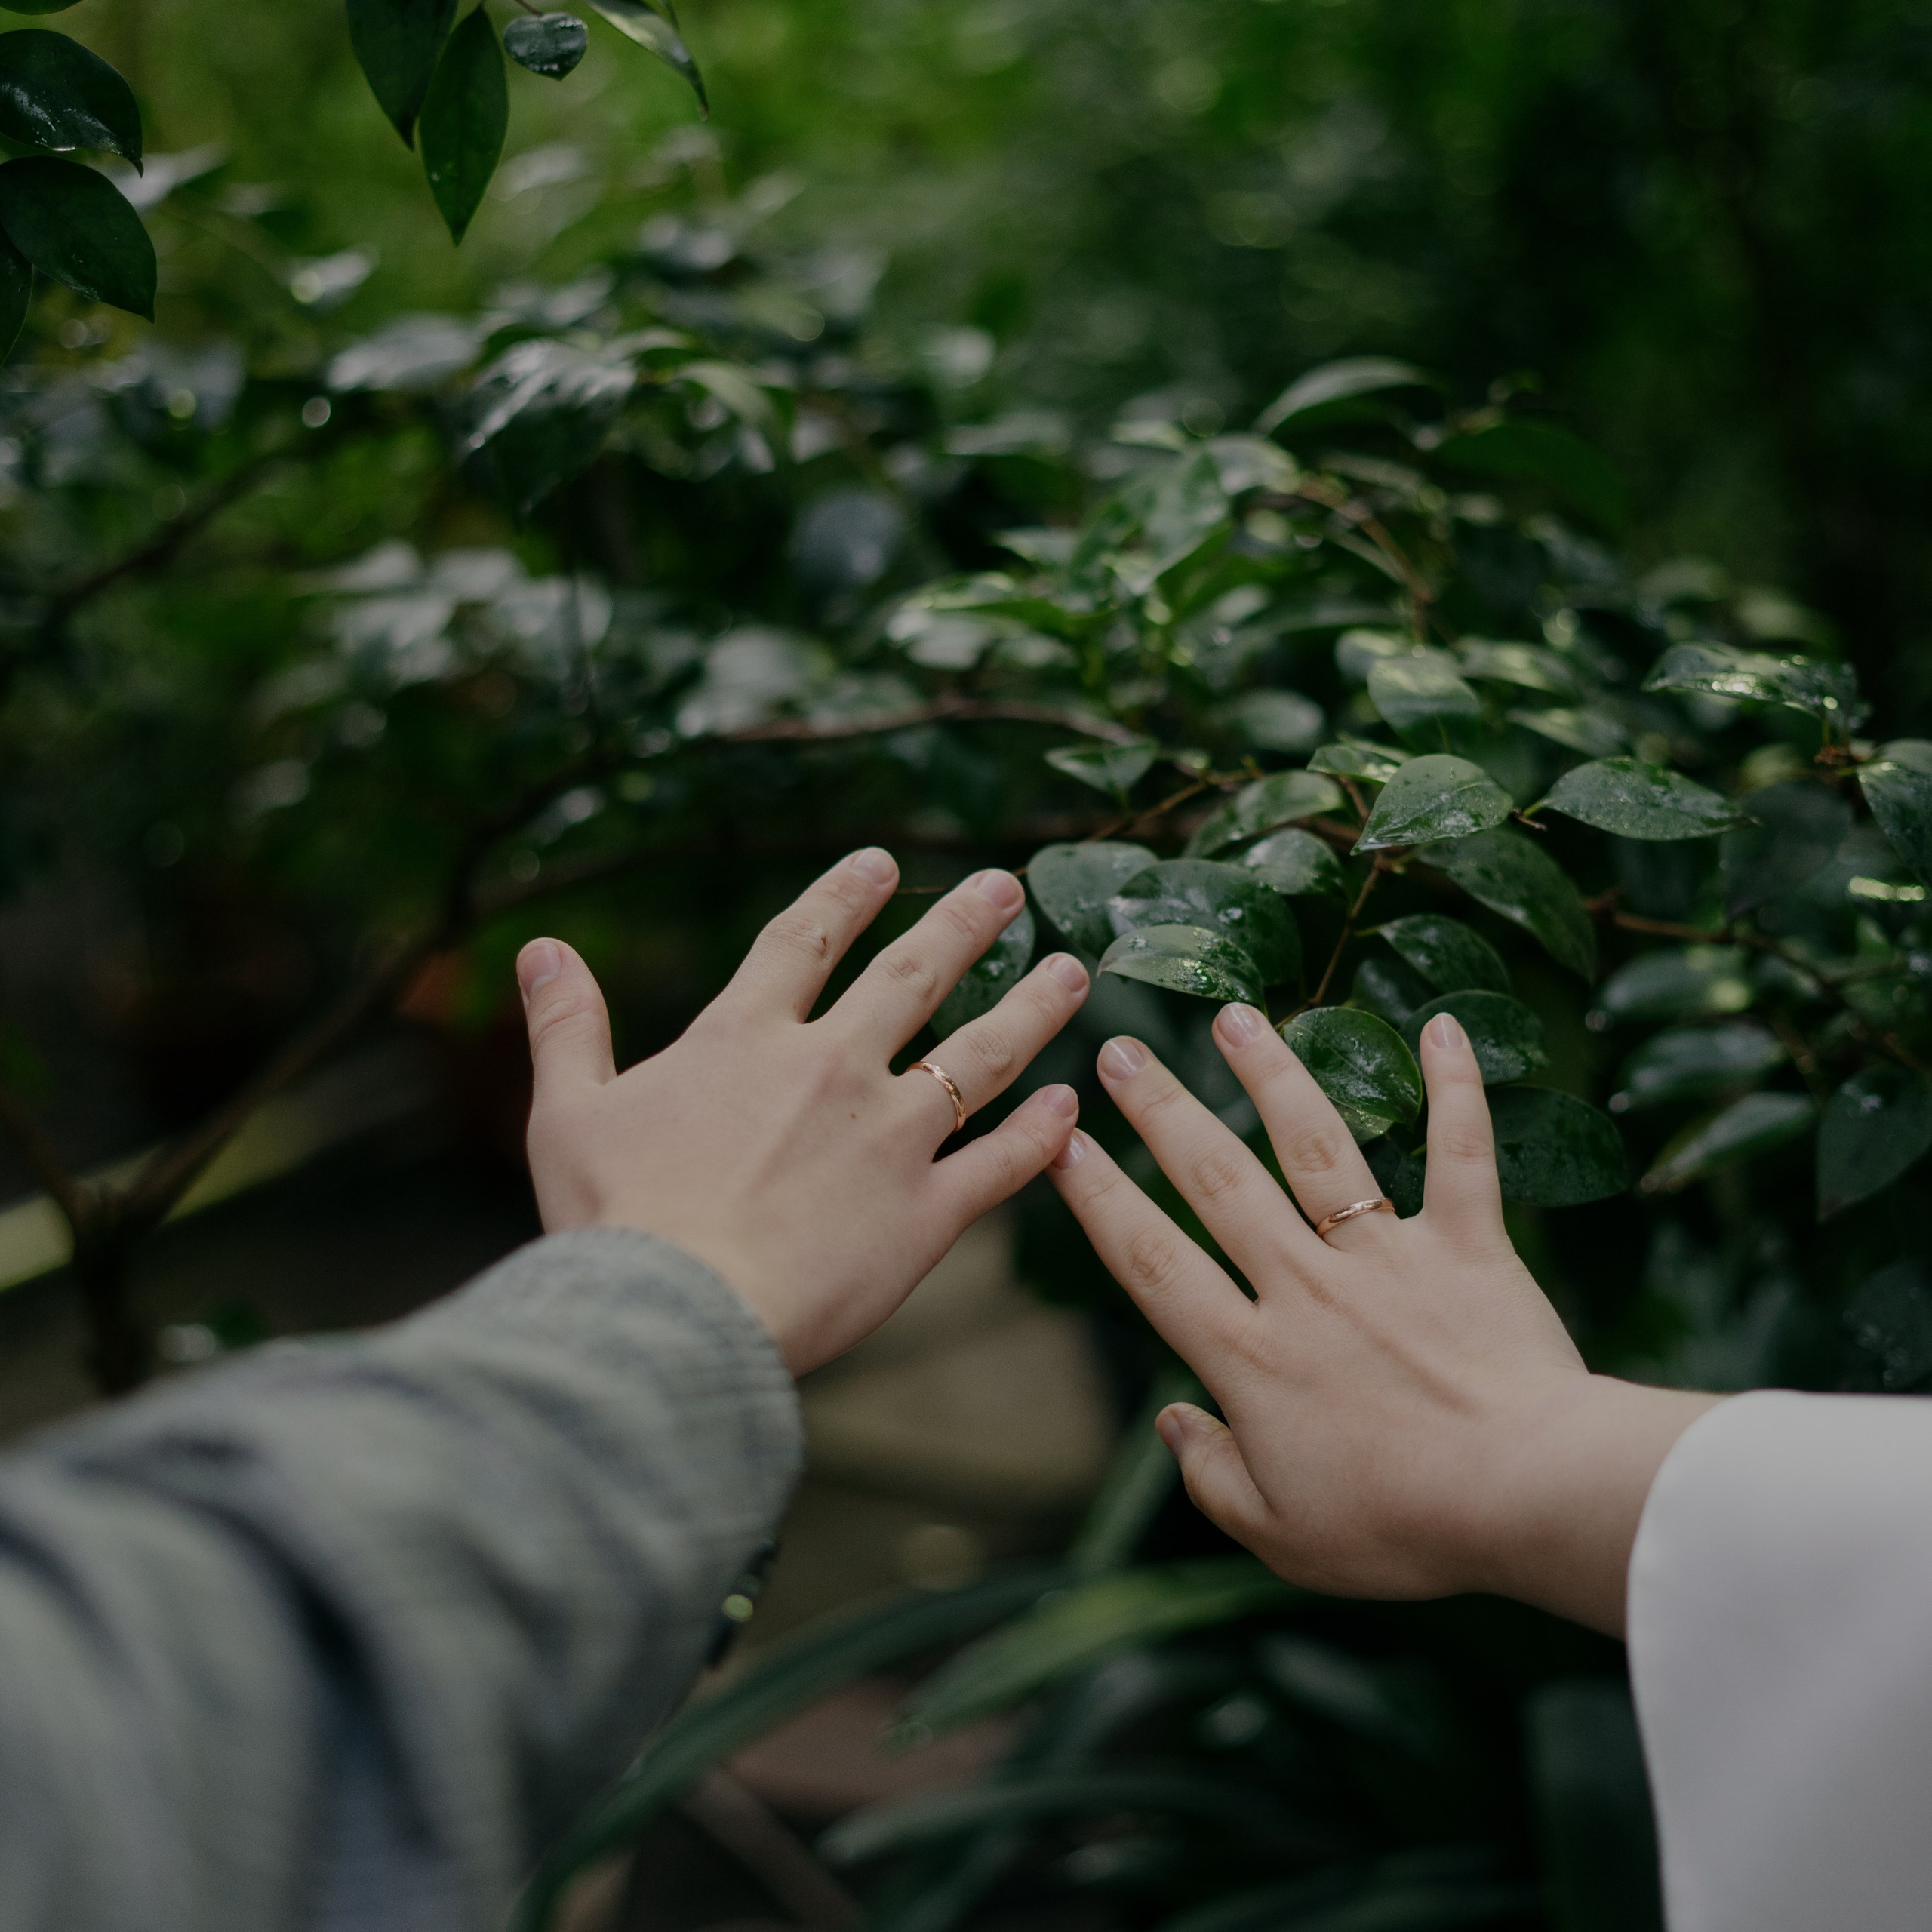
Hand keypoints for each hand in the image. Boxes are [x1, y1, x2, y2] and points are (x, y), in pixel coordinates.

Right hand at [513, 849, 1086, 1374]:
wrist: (671, 1316)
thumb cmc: (610, 1220)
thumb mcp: (567, 1110)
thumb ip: (566, 1024)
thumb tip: (540, 948)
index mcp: (746, 1039)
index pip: (806, 941)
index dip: (844, 895)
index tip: (882, 860)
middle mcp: (831, 1069)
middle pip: (912, 977)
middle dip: (963, 924)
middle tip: (1010, 886)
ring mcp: (888, 1139)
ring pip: (979, 1055)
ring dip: (1030, 1008)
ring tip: (1073, 971)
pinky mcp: (925, 1215)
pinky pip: (999, 1165)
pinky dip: (1039, 1134)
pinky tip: (1068, 1105)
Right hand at [1048, 1006, 1718, 1634]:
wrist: (1532, 1497)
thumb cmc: (1405, 1530)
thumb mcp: (1281, 1536)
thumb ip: (1211, 1476)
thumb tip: (1173, 1420)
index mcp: (1252, 1358)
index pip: (1152, 1262)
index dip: (1098, 1199)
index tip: (1060, 1142)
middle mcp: (1307, 1287)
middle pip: (1218, 1181)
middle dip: (1161, 1111)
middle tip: (1119, 1050)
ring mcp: (1389, 1257)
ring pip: (1317, 1145)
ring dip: (1272, 1074)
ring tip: (1235, 1015)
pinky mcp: (1470, 1247)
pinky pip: (1461, 1153)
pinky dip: (1456, 1088)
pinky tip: (1442, 1025)